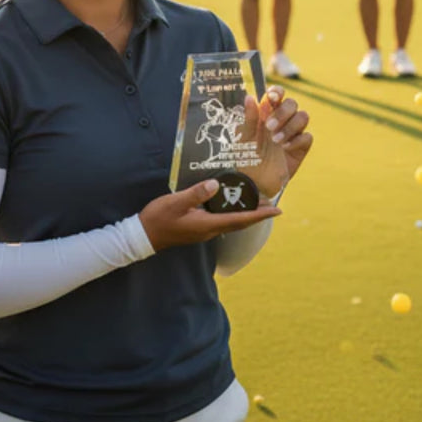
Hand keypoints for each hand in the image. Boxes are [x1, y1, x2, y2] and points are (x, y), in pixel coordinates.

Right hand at [139, 180, 280, 251]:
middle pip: (240, 223)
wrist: (144, 236)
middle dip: (258, 215)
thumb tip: (215, 184)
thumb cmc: (159, 218)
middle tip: (272, 204)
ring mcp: (204, 231)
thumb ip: (196, 193)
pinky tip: (231, 204)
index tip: (277, 211)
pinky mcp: (198, 228)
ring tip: (257, 202)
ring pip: (232, 222)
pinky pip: (222, 221)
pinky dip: (232, 213)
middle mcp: (210, 230)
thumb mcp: (176, 202)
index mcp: (208, 224)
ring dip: (246, 214)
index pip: (240, 220)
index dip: (260, 215)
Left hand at [255, 85, 312, 182]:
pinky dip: (297, 141)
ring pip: (303, 116)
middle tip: (269, 127)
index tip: (272, 97)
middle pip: (292, 103)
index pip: (277, 95)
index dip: (277, 92)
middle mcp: (282, 120)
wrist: (255, 182)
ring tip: (276, 141)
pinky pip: (307, 137)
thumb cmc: (247, 157)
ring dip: (290, 127)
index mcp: (267, 113)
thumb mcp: (244, 138)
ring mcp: (293, 133)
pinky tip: (285, 149)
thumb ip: (249, 118)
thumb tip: (250, 96)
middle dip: (282, 113)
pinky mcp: (301, 147)